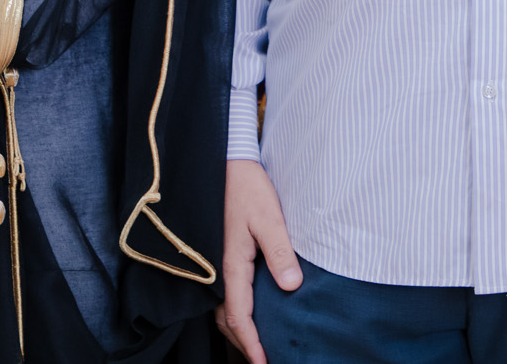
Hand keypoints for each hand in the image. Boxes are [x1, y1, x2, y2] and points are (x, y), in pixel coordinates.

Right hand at [216, 158, 301, 363]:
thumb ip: (280, 252)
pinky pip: (222, 293)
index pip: (238, 315)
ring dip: (238, 328)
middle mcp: (218, 269)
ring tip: (258, 342)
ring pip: (222, 308)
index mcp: (231, 264)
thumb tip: (291, 285)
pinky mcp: (218, 255)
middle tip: (263, 359)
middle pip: (227, 319)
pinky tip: (250, 310)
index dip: (251, 343)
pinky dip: (234, 310)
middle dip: (244, 343)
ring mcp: (215, 263)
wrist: (224, 163)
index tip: (264, 362)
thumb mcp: (269, 218)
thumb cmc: (247, 189)